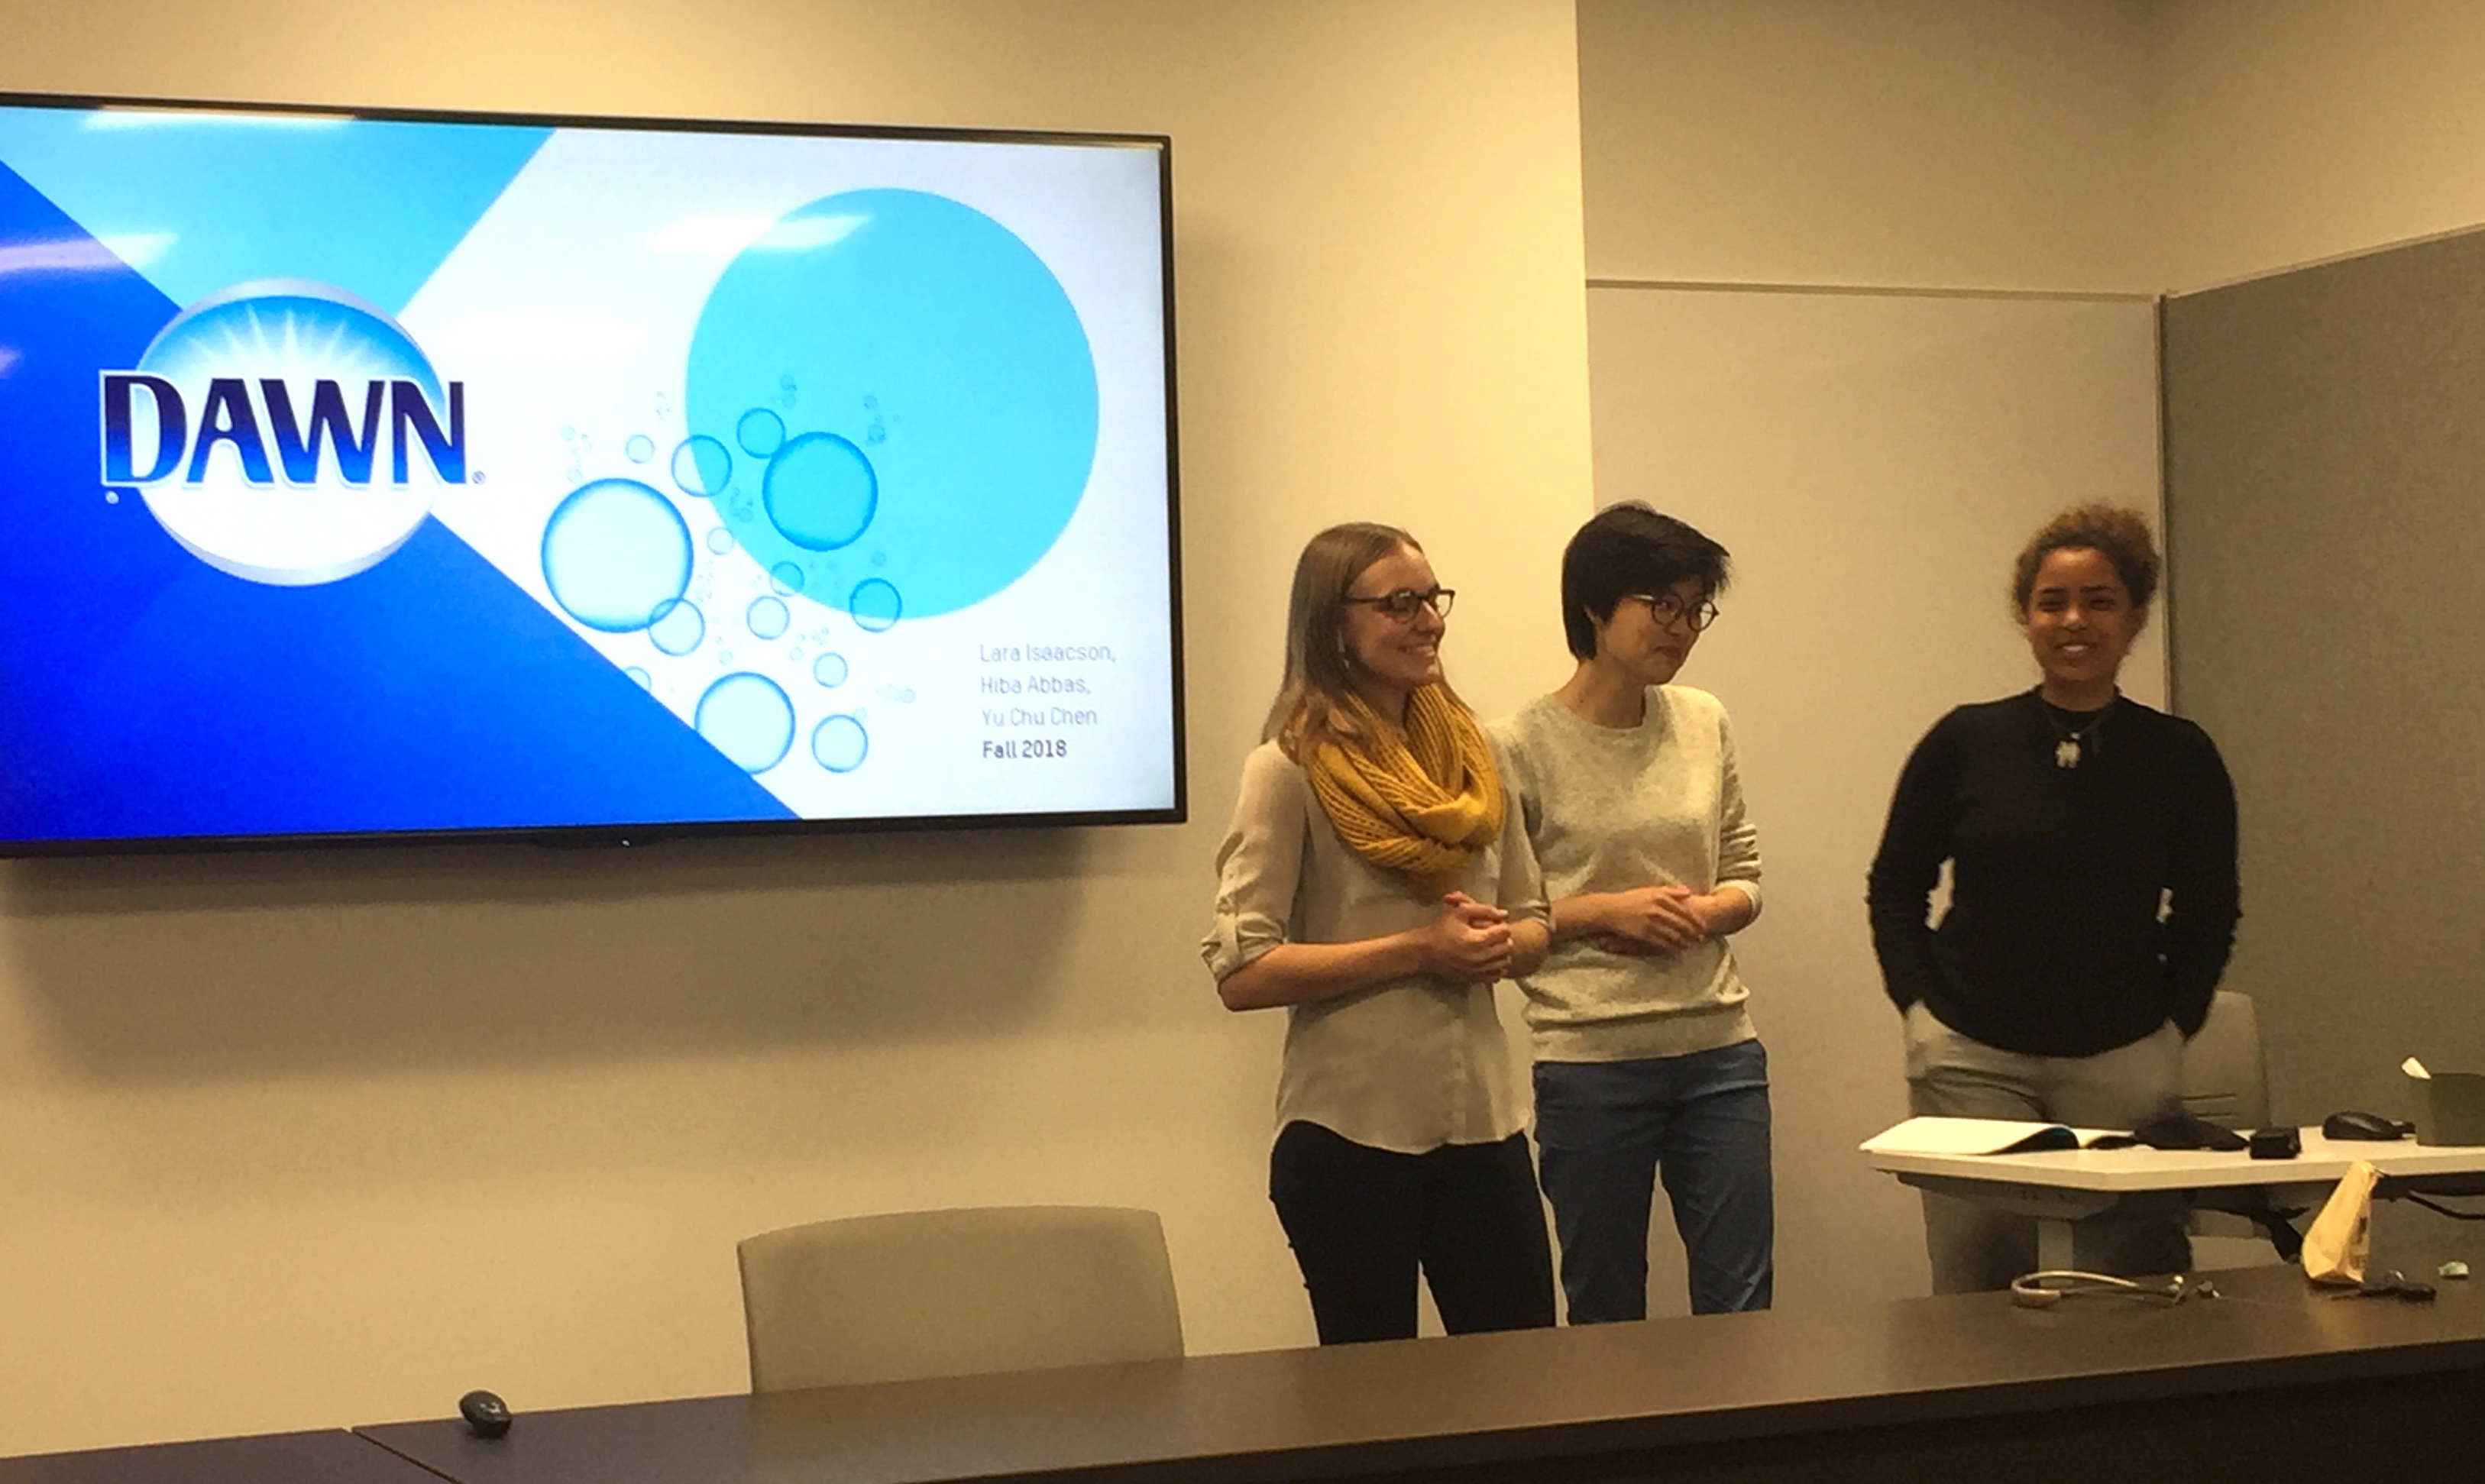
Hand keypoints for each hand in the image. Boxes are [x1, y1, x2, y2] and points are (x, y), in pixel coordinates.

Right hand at [1413, 893, 1512, 982]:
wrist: (1423, 952)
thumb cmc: (1440, 930)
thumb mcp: (1460, 912)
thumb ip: (1484, 910)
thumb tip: (1503, 914)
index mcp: (1479, 940)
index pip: (1505, 932)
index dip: (1500, 925)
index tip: (1491, 924)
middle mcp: (1482, 958)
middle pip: (1507, 947)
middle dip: (1503, 938)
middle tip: (1493, 934)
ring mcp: (1478, 970)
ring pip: (1504, 962)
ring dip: (1501, 953)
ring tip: (1491, 946)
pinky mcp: (1474, 979)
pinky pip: (1496, 975)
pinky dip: (1496, 967)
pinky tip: (1488, 960)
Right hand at [1592, 885, 1709, 954]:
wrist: (1610, 909)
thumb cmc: (1631, 899)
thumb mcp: (1650, 890)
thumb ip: (1670, 890)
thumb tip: (1689, 892)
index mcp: (1660, 897)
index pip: (1684, 911)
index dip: (1696, 920)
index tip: (1704, 927)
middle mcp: (1656, 909)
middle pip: (1681, 924)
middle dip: (1693, 933)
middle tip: (1701, 939)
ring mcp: (1649, 922)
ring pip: (1673, 935)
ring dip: (1684, 942)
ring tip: (1690, 946)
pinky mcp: (1643, 934)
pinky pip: (1661, 943)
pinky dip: (1671, 947)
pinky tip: (1675, 950)